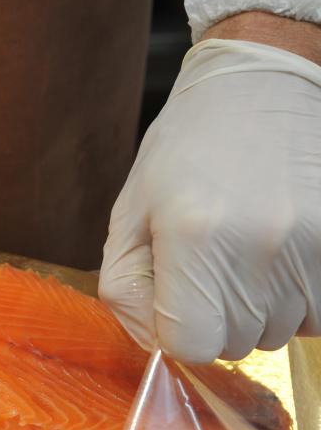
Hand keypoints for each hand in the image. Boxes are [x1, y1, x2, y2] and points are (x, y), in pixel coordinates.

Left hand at [99, 29, 320, 362]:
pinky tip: (279, 258)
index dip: (178, 331)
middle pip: (235, 343)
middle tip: (210, 265)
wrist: (262, 84)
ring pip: (278, 332)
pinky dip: (297, 300)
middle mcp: (260, 245)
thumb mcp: (131, 213)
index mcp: (195, 236)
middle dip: (215, 318)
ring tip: (245, 252)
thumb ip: (128, 289)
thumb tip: (158, 342)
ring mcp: (313, 246)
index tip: (177, 301)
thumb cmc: (185, 149)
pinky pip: (320, 314)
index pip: (191, 344)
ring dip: (257, 310)